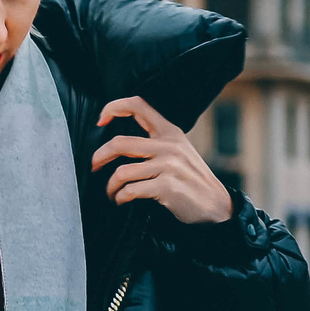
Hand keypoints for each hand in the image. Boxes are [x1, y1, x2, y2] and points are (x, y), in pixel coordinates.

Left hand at [92, 96, 233, 224]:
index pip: (138, 105)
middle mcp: (169, 145)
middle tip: (94, 167)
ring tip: (111, 193)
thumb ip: (155, 142)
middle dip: (99, 157)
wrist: (215, 205)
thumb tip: (117, 142)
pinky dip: (120, 198)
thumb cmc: (190, 179)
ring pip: (121, 172)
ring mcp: (169, 166)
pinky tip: (122, 201)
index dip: (114, 107)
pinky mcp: (167, 187)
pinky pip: (130, 191)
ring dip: (110, 186)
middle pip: (119, 143)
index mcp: (170, 132)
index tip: (100, 121)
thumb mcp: (178, 151)